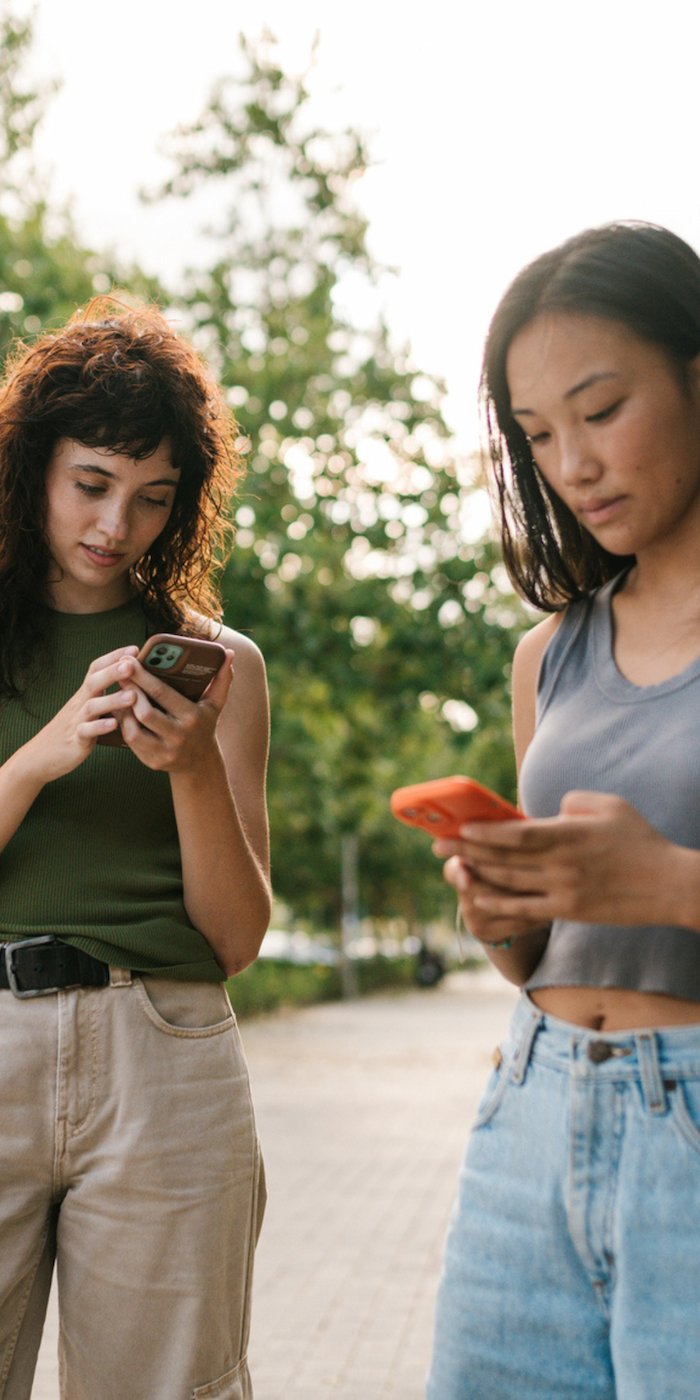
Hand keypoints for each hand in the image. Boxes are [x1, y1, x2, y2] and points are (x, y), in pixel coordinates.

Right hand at [21, 646, 139, 782]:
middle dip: (113, 671)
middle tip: (132, 664)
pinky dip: (100, 727)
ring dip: (113, 700)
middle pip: (94, 681)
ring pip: (92, 706)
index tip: (134, 649)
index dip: (113, 657)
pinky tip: (114, 724)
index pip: (97, 669)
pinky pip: (86, 731)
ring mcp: (77, 721)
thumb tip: (132, 685)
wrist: (40, 756)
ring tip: (132, 696)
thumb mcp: (88, 709)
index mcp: (85, 694)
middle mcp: (80, 704)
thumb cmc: (71, 731)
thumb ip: (106, 697)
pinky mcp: (76, 740)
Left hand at [115, 650, 234, 770]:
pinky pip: (131, 742)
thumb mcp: (215, 703)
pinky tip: (121, 710)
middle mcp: (179, 736)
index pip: (162, 694)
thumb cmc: (205, 724)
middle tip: (119, 673)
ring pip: (133, 730)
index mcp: (193, 717)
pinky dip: (123, 724)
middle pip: (145, 712)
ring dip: (123, 710)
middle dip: (129, 690)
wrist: (201, 762)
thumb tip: (229, 653)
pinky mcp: (152, 762)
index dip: (142, 676)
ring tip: (119, 692)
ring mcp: (165, 752)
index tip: (129, 661)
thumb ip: (222, 678)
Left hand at [438, 791, 681, 929]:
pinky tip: (479, 898)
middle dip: (467, 851)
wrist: (670, 886)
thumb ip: (573, 802)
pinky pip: (526, 909)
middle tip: (438, 845)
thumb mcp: (610, 806)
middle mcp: (562, 864)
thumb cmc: (641, 841)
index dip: (483, 832)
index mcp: (570, 834)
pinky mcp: (569, 911)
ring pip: (510, 884)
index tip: (460, 827)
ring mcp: (564, 890)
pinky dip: (499, 904)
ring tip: (451, 867)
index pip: (516, 834)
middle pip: (504, 859)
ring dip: (477, 875)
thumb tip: (547, 812)